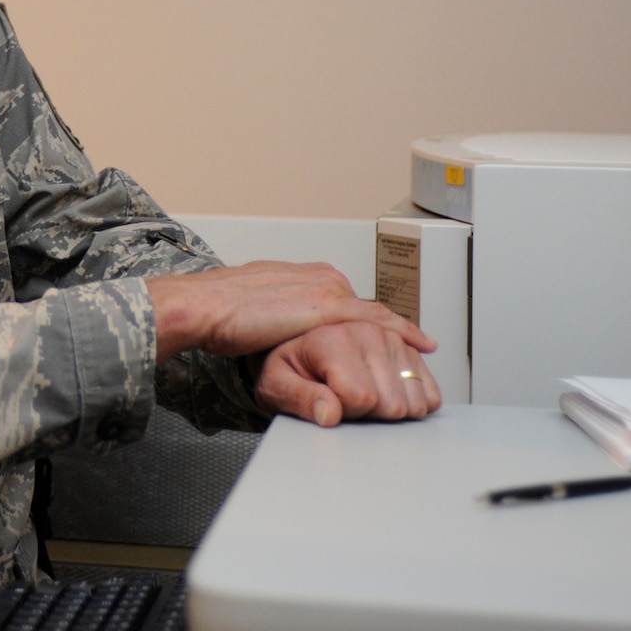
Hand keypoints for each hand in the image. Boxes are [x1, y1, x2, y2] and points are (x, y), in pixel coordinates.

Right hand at [144, 261, 432, 361]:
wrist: (206, 306)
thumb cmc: (219, 310)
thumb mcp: (257, 310)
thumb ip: (279, 316)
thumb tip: (284, 328)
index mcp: (305, 275)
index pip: (351, 301)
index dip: (373, 323)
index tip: (390, 336)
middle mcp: (321, 276)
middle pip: (369, 310)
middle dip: (393, 333)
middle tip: (417, 353)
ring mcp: (327, 289)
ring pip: (378, 316)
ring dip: (402, 337)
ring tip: (424, 355)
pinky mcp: (328, 308)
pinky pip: (376, 322)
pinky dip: (403, 333)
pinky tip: (421, 345)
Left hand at [251, 321, 442, 426]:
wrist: (288, 340)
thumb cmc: (285, 364)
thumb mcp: (276, 385)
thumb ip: (300, 399)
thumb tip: (330, 414)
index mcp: (332, 338)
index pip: (362, 397)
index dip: (346, 411)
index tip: (329, 401)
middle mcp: (365, 329)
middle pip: (392, 402)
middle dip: (371, 412)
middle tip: (345, 398)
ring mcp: (389, 335)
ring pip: (415, 399)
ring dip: (393, 406)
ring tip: (364, 393)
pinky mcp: (405, 345)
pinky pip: (430, 389)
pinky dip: (415, 400)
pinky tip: (388, 394)